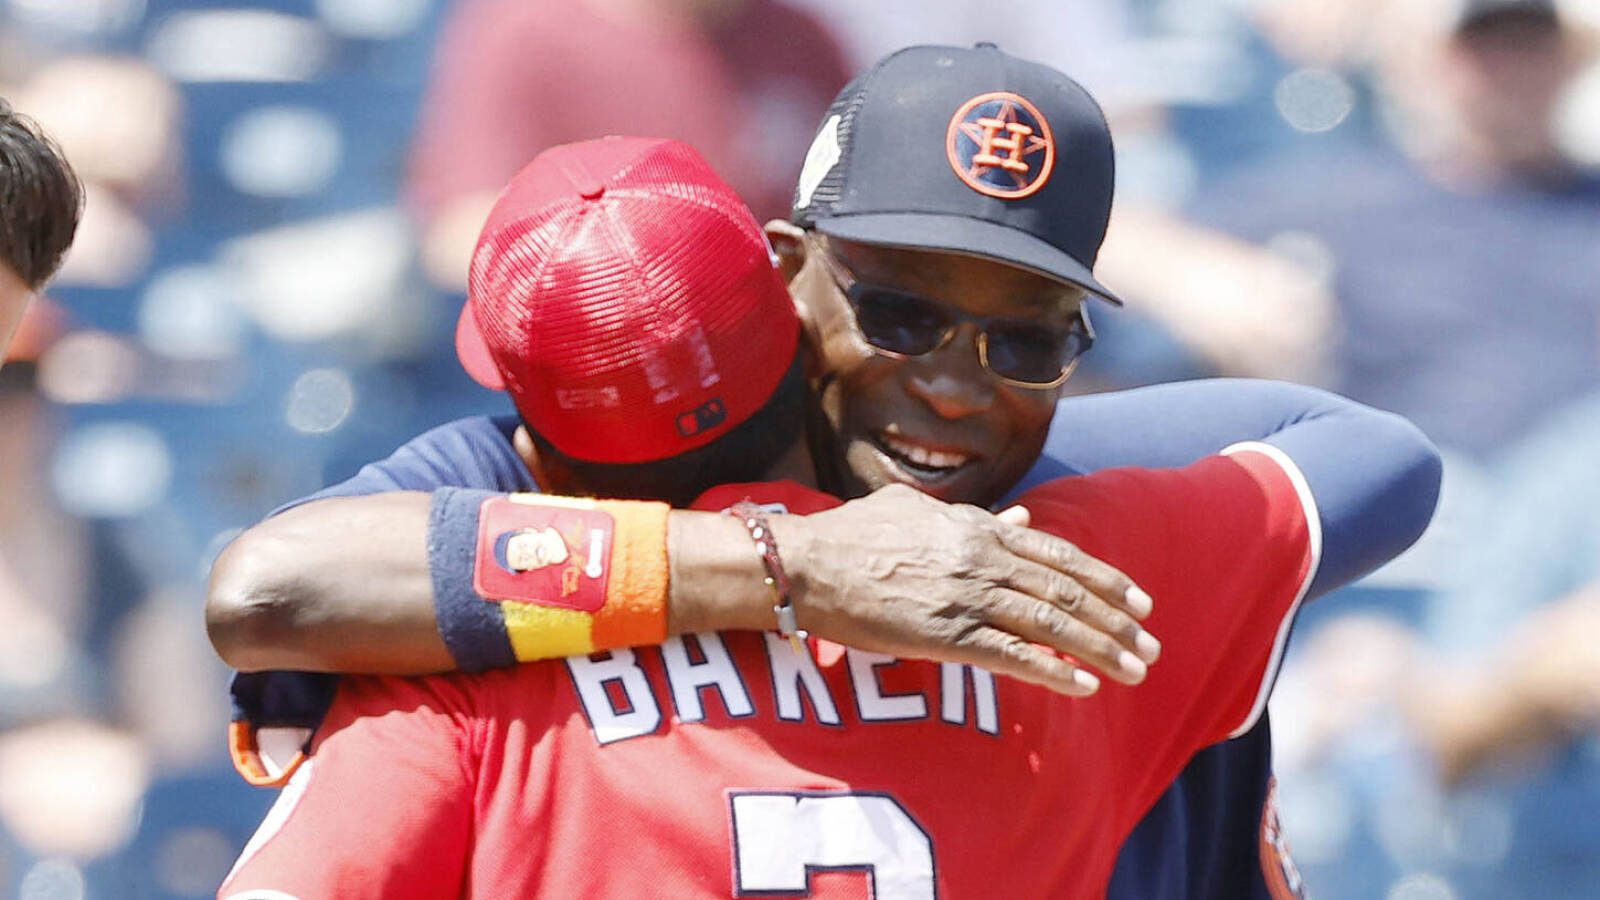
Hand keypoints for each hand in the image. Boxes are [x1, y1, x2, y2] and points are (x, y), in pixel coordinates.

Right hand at [775, 484, 1159, 696]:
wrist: (807, 565)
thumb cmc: (854, 535)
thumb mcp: (918, 511)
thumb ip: (977, 515)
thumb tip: (1023, 517)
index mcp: (977, 529)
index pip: (1058, 554)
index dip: (1105, 578)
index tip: (1139, 601)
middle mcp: (981, 561)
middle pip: (1066, 592)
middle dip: (1115, 621)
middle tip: (1152, 645)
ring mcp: (965, 599)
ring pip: (1050, 625)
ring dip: (1100, 649)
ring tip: (1134, 670)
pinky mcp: (944, 637)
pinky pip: (1011, 658)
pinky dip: (1053, 672)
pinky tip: (1084, 686)